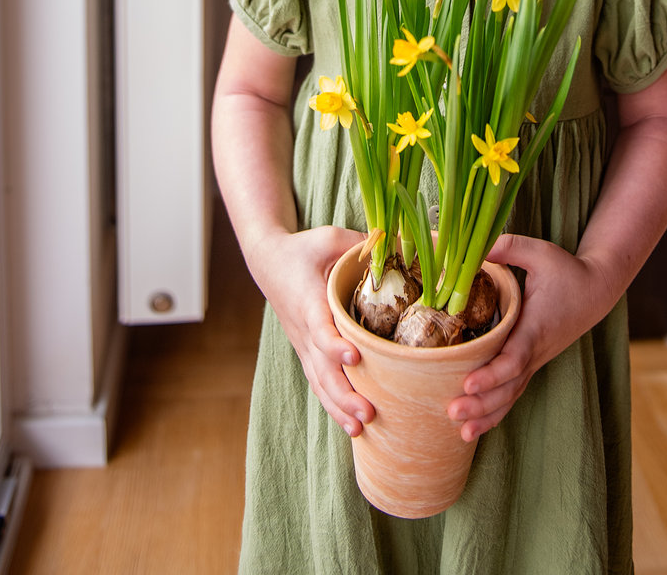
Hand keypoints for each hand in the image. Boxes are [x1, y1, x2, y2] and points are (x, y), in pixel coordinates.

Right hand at [256, 225, 375, 437]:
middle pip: (321, 369)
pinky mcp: (308, 352)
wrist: (268, 263)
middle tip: (368, 413)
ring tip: (362, 428)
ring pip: (319, 383)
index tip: (354, 357)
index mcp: (309, 302)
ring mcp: (304, 345)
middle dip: (344, 394)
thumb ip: (358, 245)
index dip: (335, 345)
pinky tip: (352, 425)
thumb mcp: (328, 238)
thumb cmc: (302, 249)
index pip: (320, 329)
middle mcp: (304, 330)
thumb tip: (397, 248)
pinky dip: (333, 405)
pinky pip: (319, 383)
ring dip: (339, 408)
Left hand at [447, 233, 613, 442]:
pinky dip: (494, 413)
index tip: (468, 382)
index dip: (492, 374)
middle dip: (481, 402)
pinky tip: (472, 429)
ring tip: (459, 430)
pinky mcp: (532, 364)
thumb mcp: (540, 252)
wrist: (595, 291)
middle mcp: (536, 351)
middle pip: (508, 386)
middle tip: (452, 412)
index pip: (514, 358)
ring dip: (486, 415)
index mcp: (536, 327)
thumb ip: (509, 248)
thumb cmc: (566, 270)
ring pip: (511, 396)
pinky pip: (512, 394)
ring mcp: (535, 361)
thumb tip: (476, 247)